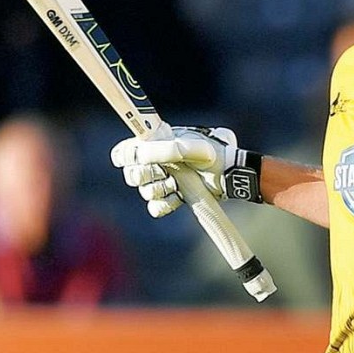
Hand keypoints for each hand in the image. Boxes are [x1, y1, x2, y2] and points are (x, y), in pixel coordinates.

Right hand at [111, 126, 238, 217]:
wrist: (229, 175)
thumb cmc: (211, 154)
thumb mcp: (189, 147)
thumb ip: (163, 149)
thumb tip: (139, 156)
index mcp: (154, 144)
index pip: (124, 152)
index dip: (126, 157)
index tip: (137, 159)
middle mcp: (155, 163)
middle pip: (131, 175)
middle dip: (146, 176)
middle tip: (164, 172)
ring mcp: (162, 182)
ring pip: (144, 192)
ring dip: (159, 189)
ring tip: (177, 184)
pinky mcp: (171, 199)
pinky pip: (155, 208)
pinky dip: (165, 205)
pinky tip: (179, 197)